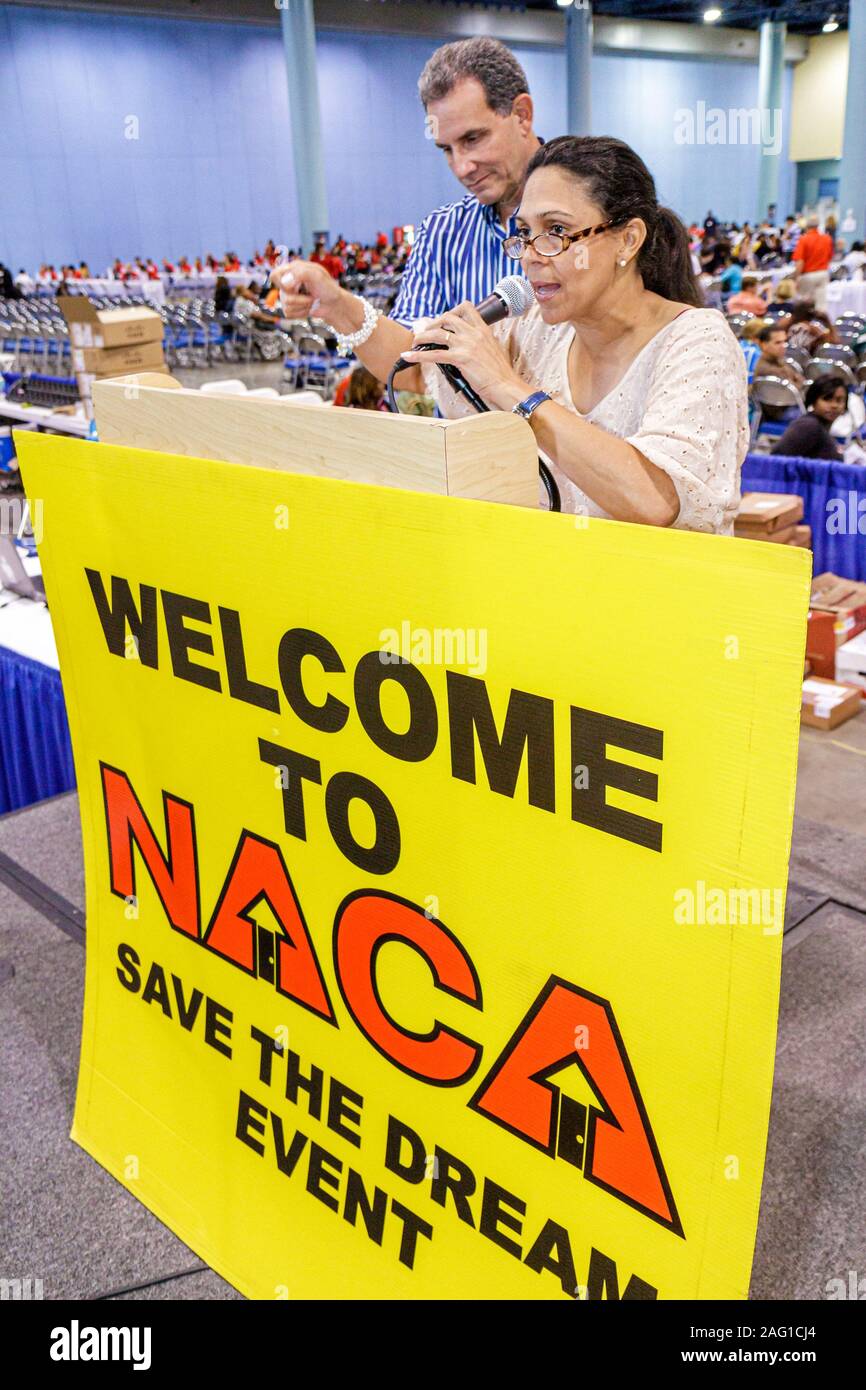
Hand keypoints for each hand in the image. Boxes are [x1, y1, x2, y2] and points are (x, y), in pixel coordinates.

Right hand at [269, 259, 342, 322]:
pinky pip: (289, 313)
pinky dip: (301, 312)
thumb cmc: (328, 288)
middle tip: (311, 295)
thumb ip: (300, 273)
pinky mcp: (290, 308)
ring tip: (312, 300)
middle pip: (282, 293)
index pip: (274, 275)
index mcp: (292, 269)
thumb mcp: (317, 275)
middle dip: (299, 298)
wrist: (334, 305)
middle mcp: (288, 282)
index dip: (281, 282)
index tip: (293, 287)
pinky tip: (309, 307)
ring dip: (303, 305)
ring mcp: (288, 295)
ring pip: (286, 305)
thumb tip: (285, 283)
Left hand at [401, 302, 527, 407]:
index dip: (452, 311)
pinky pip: (434, 354)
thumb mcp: (492, 350)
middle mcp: (474, 333)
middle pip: (447, 317)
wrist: (506, 385)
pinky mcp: (460, 358)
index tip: (444, 320)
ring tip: (415, 342)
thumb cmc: (500, 372)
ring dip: (422, 336)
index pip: (466, 307)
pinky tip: (408, 357)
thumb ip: (479, 343)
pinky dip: (418, 355)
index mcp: (483, 329)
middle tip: (426, 332)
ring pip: (437, 333)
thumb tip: (465, 346)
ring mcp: (467, 345)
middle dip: (433, 323)